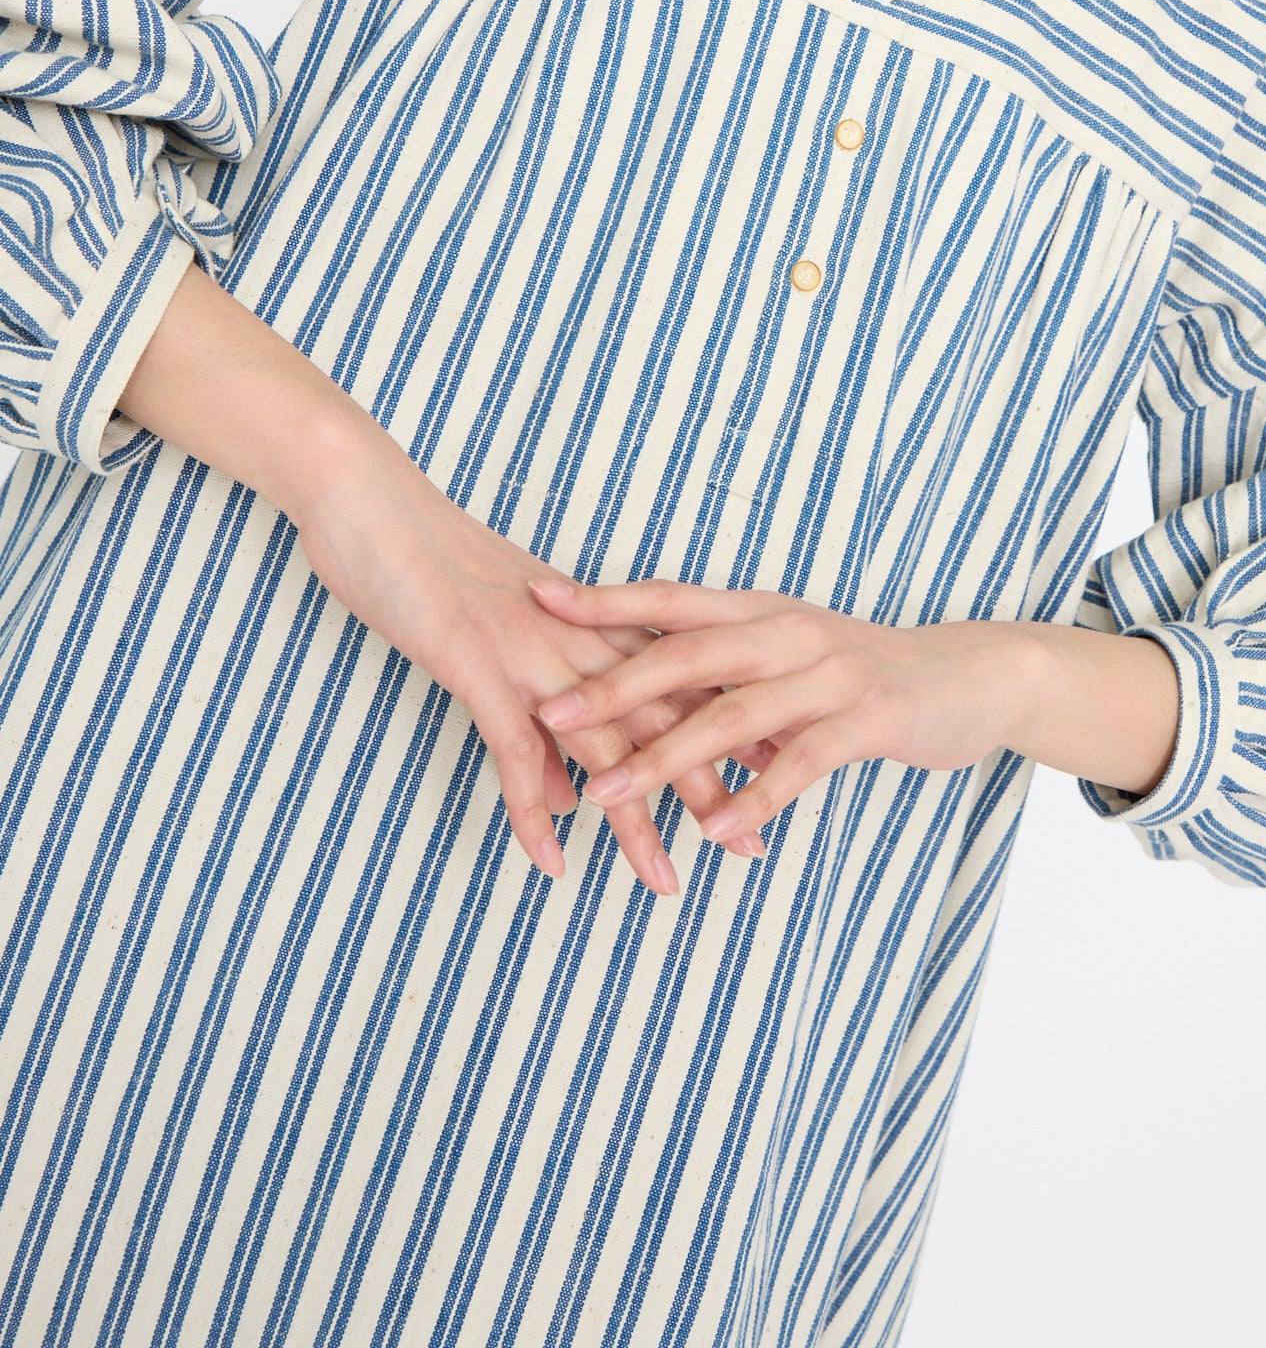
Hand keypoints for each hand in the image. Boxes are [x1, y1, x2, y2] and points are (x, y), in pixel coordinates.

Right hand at [294, 451, 774, 892]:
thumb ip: (544, 716)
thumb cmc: (428, 561)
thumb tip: (572, 793)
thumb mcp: (500, 637)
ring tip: (665, 882)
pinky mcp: (476, 662)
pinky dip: (530, 809)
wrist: (372, 499)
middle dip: (710, 787)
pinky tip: (550, 863)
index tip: (778, 776)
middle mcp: (573, 637)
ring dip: (634, 819)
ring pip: (602, 744)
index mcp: (586, 622)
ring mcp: (529, 650)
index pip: (676, 683)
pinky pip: (515, 749)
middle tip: (755, 846)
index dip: (727, 732)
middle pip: (659, 720)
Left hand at [527, 572, 1020, 843]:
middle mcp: (788, 631)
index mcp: (762, 610)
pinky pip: (801, 761)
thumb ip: (728, 664)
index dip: (605, 601)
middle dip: (612, 687)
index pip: (670, 600)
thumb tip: (643, 676)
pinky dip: (755, 796)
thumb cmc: (866, 671)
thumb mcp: (792, 653)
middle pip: (686, 653)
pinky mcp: (867, 718)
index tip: (537, 599)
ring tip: (608, 791)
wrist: (970, 676)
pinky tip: (716, 830)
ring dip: (664, 758)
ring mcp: (829, 673)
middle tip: (547, 713)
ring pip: (731, 714)